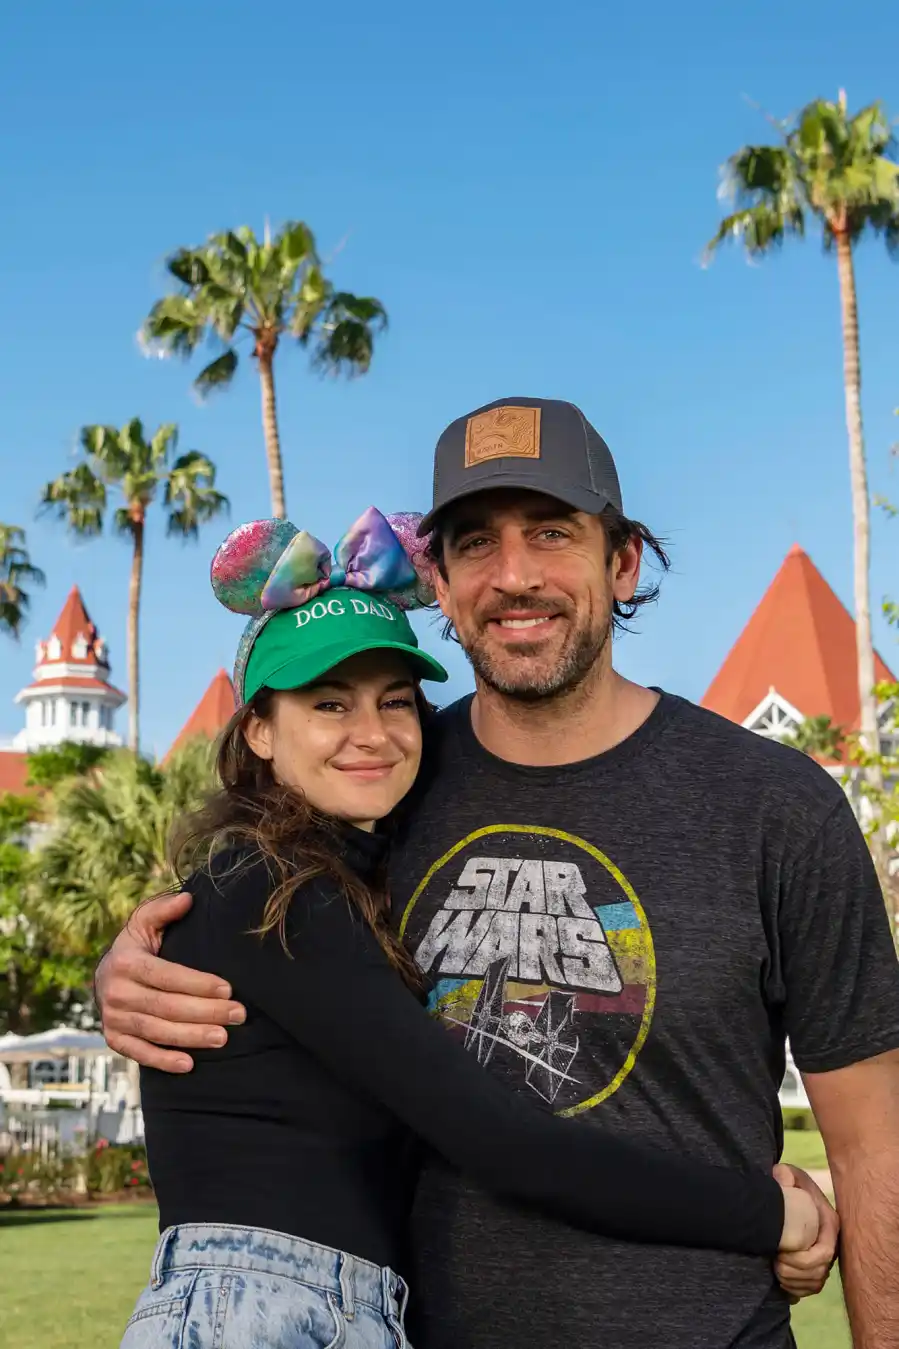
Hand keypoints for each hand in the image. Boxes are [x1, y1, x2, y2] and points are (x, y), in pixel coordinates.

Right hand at [96, 891, 246, 1072]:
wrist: (104, 975)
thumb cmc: (136, 946)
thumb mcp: (144, 923)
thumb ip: (164, 910)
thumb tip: (188, 899)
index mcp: (126, 962)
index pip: (167, 976)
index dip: (198, 983)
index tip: (228, 989)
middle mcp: (116, 992)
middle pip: (166, 1007)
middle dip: (205, 1012)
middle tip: (238, 1015)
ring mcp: (113, 1018)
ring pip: (157, 1031)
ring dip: (191, 1037)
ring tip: (223, 1038)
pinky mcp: (114, 1039)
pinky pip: (139, 1054)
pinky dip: (163, 1060)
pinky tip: (189, 1064)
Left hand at [773, 1163, 838, 1300]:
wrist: (789, 1196)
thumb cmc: (791, 1185)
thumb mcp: (788, 1174)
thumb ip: (785, 1175)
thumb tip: (781, 1178)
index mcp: (829, 1224)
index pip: (824, 1254)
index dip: (802, 1260)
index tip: (780, 1254)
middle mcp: (831, 1244)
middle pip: (819, 1273)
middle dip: (795, 1274)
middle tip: (775, 1264)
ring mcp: (824, 1258)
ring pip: (815, 1284)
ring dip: (794, 1283)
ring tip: (775, 1272)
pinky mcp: (815, 1269)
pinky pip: (810, 1289)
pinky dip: (795, 1290)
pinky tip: (780, 1282)